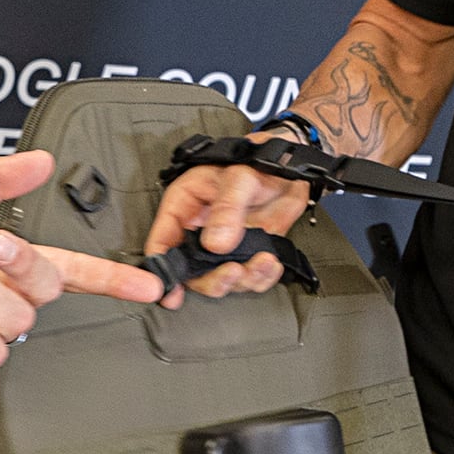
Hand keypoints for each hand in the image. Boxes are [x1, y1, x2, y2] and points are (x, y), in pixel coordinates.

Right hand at [140, 133, 313, 303]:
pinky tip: (271, 265)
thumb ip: (227, 208)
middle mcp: (199, 231)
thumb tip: (214, 244)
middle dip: (212, 280)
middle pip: (191, 271)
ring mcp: (225, 245)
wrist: (290, 165)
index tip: (171, 293)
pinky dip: (262, 278)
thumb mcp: (239, 177)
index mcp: (184, 207)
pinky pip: (250, 277)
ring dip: (242, 280)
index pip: (163, 242)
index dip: (163, 270)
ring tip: (262, 263)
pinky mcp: (249, 253)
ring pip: (223, 278)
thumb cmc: (257, 161)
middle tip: (232, 273)